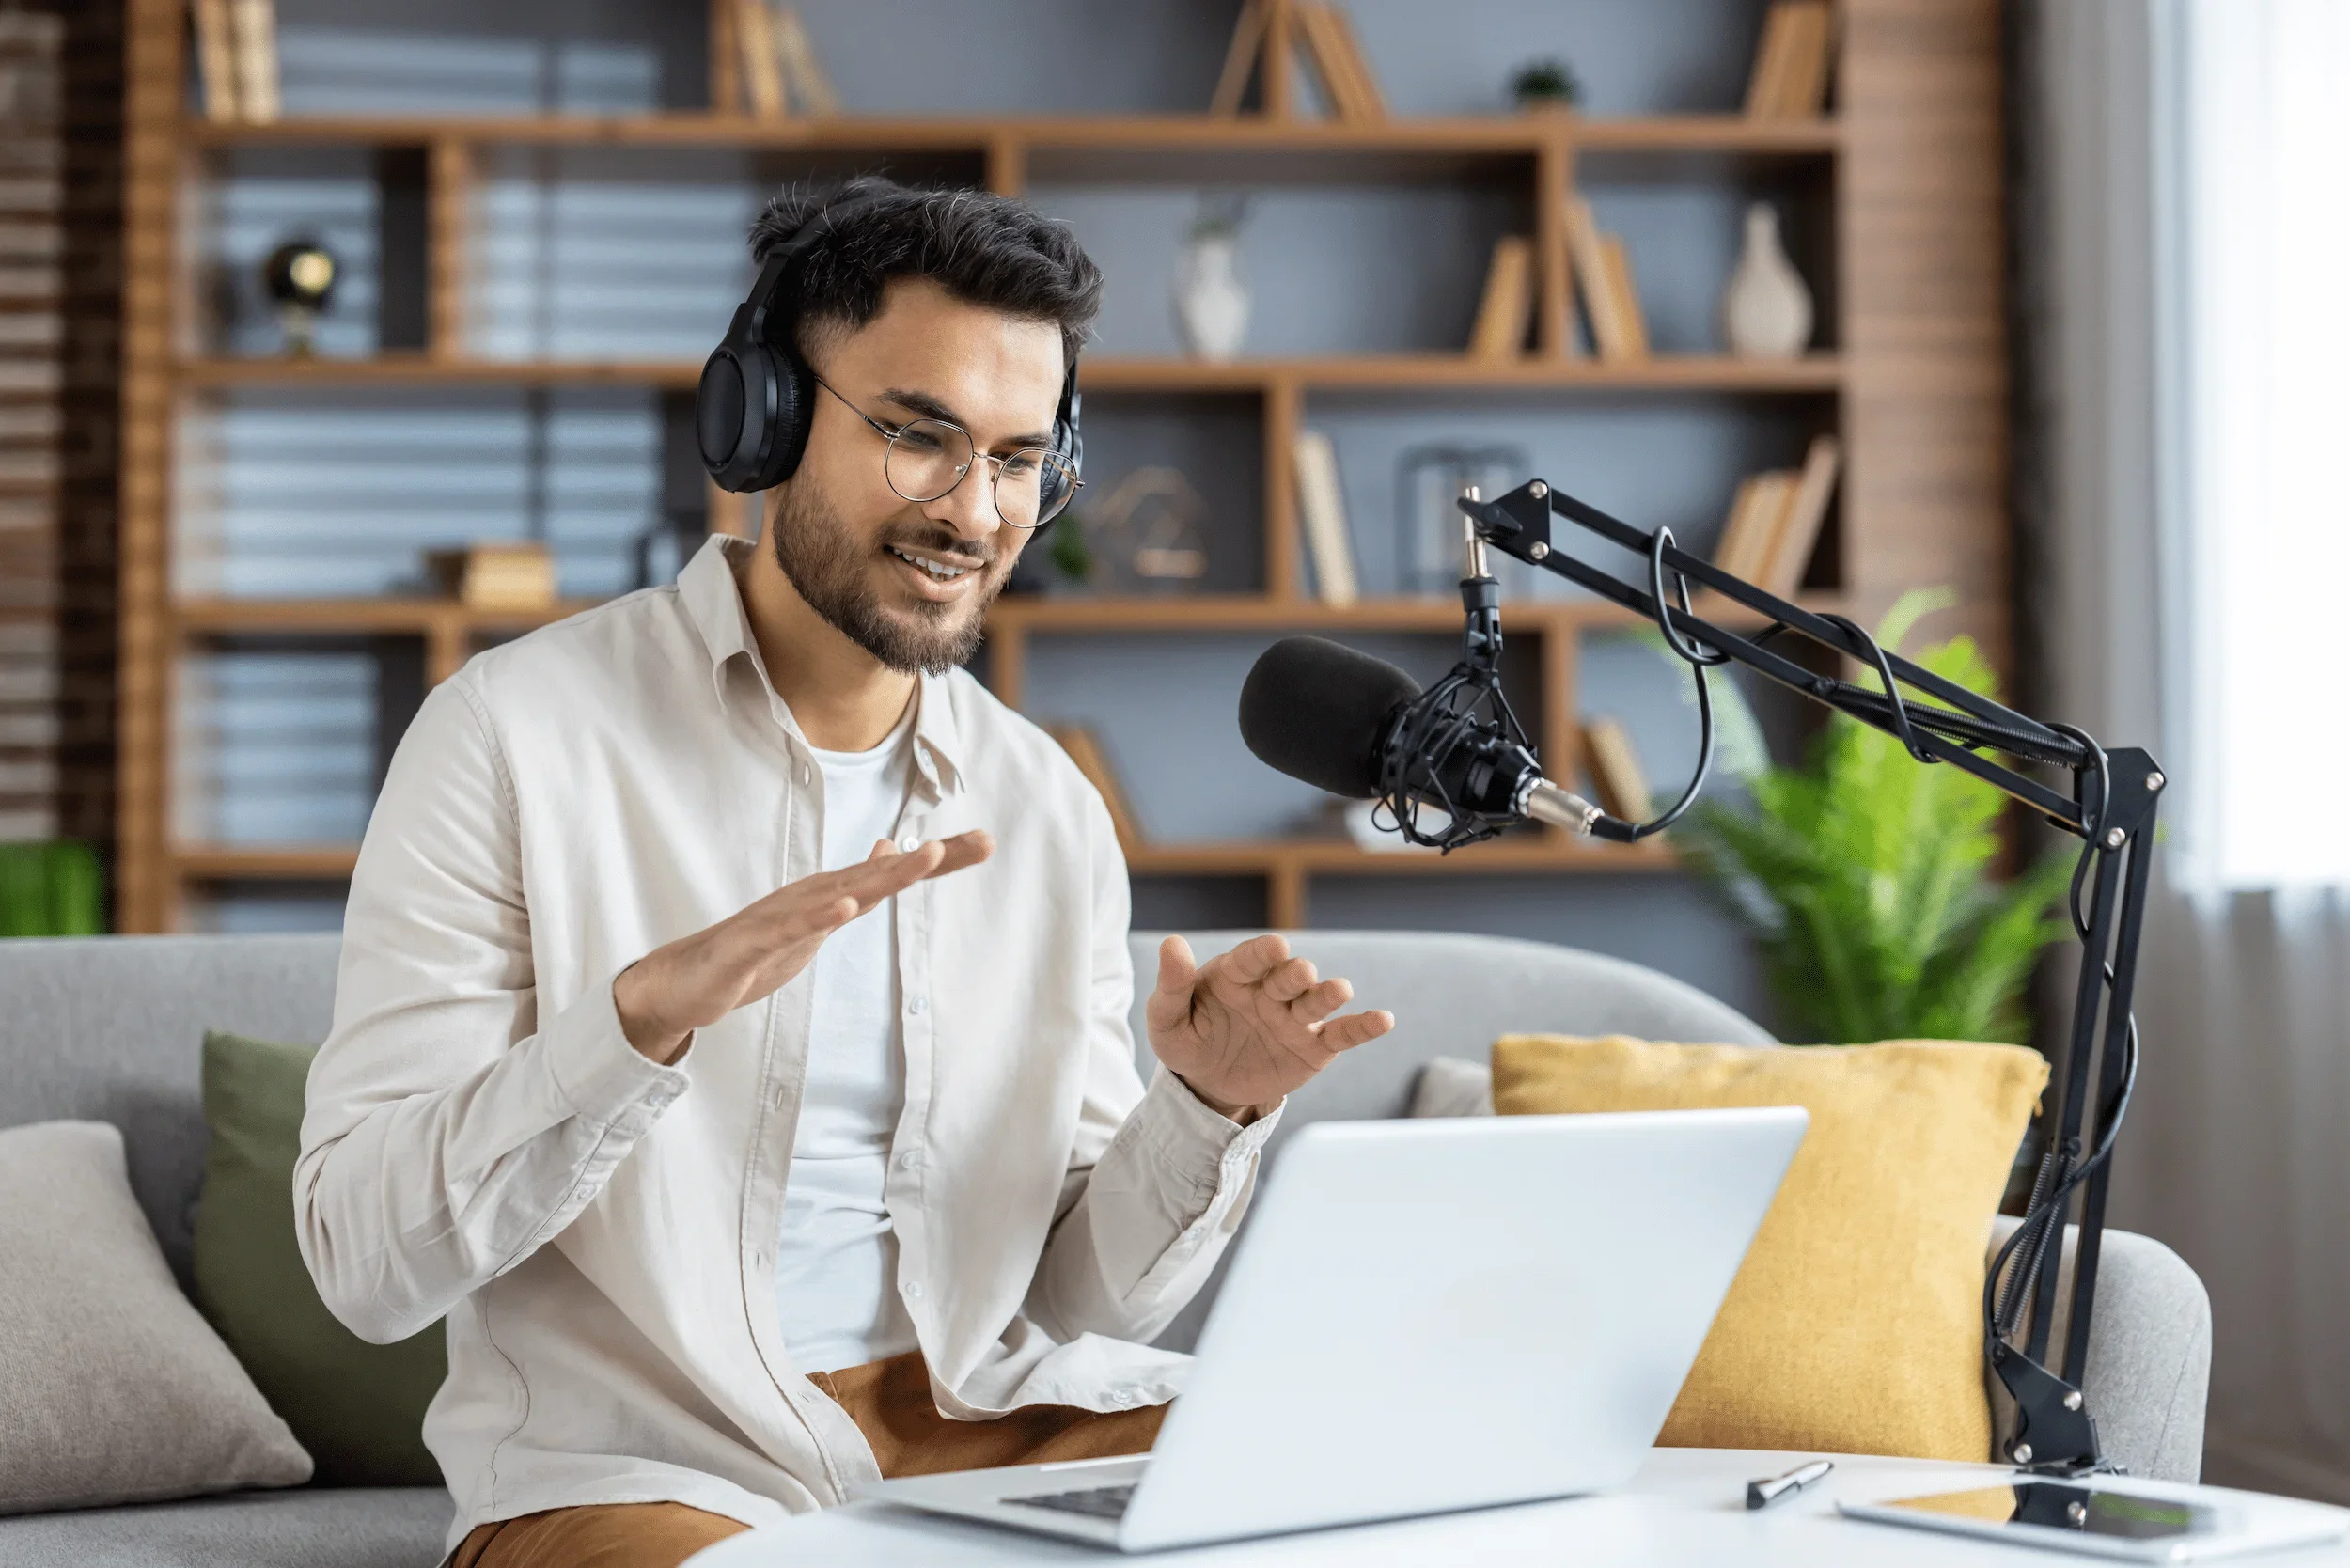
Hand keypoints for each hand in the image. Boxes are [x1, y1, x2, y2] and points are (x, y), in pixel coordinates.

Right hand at [612, 832, 992, 1063]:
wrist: (688, 979)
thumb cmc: (755, 948)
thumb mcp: (818, 918)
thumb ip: (856, 888)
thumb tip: (890, 851)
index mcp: (830, 894)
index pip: (894, 873)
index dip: (941, 858)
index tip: (987, 843)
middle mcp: (812, 896)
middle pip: (879, 874)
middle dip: (928, 859)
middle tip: (976, 843)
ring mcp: (783, 917)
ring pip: (841, 892)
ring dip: (884, 876)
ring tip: (925, 858)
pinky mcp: (755, 943)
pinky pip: (791, 929)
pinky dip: (819, 916)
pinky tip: (846, 906)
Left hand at [1144, 933, 1394, 1123]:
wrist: (1208, 1083)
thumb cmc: (1186, 1040)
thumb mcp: (1167, 1020)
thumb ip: (1171, 985)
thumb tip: (1172, 943)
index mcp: (1235, 975)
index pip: (1250, 959)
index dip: (1262, 953)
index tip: (1275, 946)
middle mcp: (1271, 990)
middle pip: (1288, 978)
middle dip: (1295, 975)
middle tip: (1301, 972)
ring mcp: (1295, 1018)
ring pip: (1316, 1003)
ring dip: (1329, 994)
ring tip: (1340, 989)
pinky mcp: (1313, 1047)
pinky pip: (1342, 1035)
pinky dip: (1364, 1027)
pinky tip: (1384, 1020)